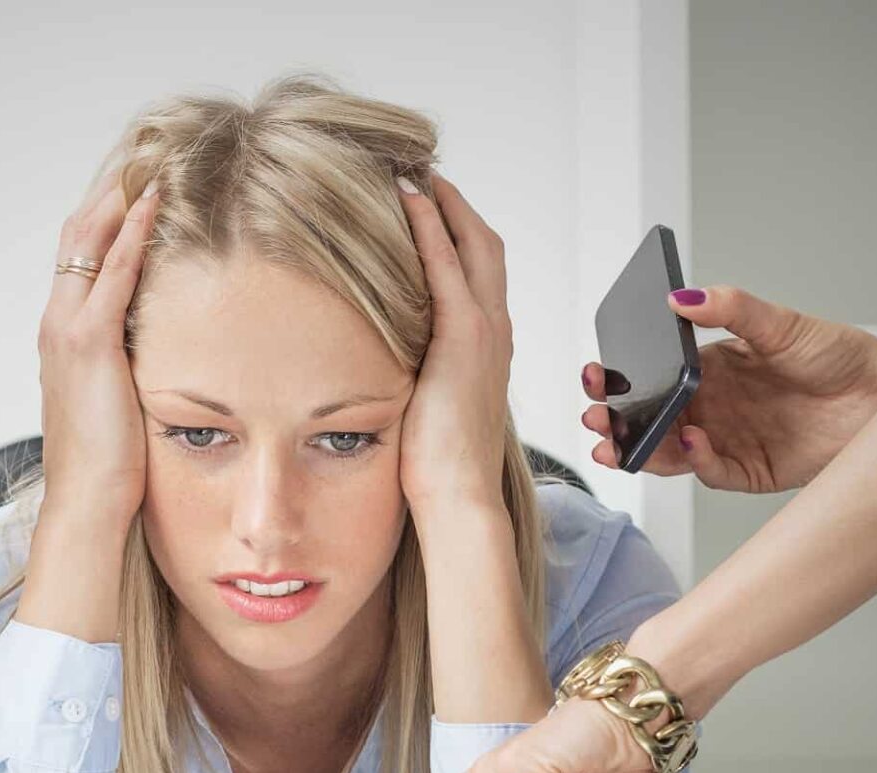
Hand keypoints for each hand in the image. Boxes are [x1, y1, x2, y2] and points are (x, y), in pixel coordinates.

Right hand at [33, 174, 160, 520]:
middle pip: (77, 235)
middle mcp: (56, 323)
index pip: (79, 257)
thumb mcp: (116, 401)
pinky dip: (133, 234)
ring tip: (151, 162)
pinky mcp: (88, 342)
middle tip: (146, 156)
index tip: (137, 185)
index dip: (105, 217)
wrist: (86, 500)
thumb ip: (126, 367)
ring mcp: (67, 329)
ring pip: (89, 242)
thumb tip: (157, 354)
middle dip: (110, 192)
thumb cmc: (104, 464)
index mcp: (61, 336)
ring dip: (120, 198)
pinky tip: (154, 206)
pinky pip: (113, 273)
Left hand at [396, 175, 512, 513]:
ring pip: (473, 245)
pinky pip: (448, 266)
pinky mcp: (465, 337)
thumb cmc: (437, 466)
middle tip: (422, 175)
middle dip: (455, 207)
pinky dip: (430, 227)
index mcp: (488, 347)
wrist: (458, 494)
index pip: (479, 273)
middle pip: (484, 246)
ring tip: (412, 174)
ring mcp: (485, 330)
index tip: (428, 206)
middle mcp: (495, 330)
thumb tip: (382, 364)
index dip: (458, 234)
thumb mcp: (426, 404)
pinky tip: (407, 201)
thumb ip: (417, 374)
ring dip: (444, 204)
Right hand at [582, 286, 876, 492]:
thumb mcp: (780, 323)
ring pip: (670, 453)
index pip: (650, 379)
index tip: (596, 377)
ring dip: (642, 452)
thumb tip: (681, 296)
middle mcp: (711, 409)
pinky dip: (696, 462)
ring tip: (621, 445)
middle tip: (597, 420)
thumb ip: (730, 308)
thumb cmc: (836, 354)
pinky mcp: (750, 472)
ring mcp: (728, 442)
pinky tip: (693, 444)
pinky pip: (712, 472)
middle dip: (617, 424)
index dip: (619, 382)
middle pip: (650, 422)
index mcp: (708, 371)